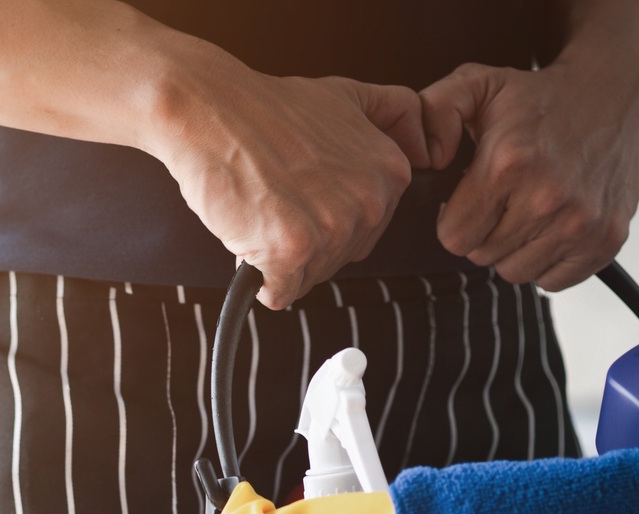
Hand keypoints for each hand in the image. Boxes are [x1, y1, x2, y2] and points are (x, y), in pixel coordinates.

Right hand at [143, 55, 430, 308]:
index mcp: (389, 173)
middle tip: (278, 198)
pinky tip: (250, 234)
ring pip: (309, 277)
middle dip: (306, 240)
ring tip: (262, 208)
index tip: (304, 191)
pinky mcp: (292, 251)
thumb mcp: (348, 96)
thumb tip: (428, 150)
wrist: (211, 112)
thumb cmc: (264, 110)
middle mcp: (368, 202)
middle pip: (339, 258)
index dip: (327, 217)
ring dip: (280, 258)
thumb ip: (396, 116)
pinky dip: (260, 276)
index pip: (368, 231)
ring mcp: (332, 229)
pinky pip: (280, 292)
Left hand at [419, 53, 638, 289]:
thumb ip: (433, 112)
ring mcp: (582, 223)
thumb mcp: (477, 85)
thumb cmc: (540, 97)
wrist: (613, 92)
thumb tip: (426, 159)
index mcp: (509, 165)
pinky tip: (553, 223)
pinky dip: (548, 259)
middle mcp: (547, 198)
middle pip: (483, 256)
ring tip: (529, 209)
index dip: (455, 219)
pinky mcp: (607, 239)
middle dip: (485, 231)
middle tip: (505, 198)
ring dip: (514, 248)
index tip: (471, 199)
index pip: (454, 237)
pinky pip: (553, 280)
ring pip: (516, 272)